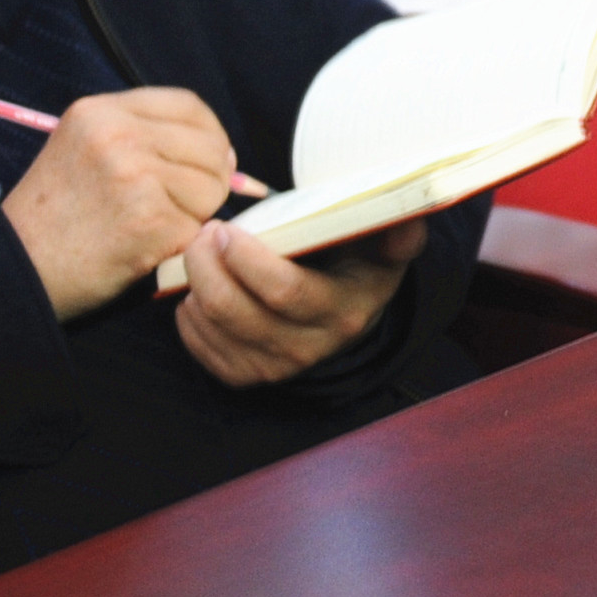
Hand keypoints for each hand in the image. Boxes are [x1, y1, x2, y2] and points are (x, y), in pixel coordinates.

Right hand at [2, 88, 251, 318]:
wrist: (12, 268)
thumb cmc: (51, 218)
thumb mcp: (83, 150)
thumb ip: (142, 137)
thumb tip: (225, 153)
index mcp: (101, 112)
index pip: (189, 105)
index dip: (210, 133)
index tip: (210, 159)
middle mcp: (119, 135)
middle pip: (210, 146)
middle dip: (209, 179)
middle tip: (180, 205)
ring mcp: (135, 175)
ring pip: (210, 188)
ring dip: (195, 214)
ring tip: (153, 226)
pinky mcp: (149, 220)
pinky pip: (196, 227)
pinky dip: (179, 243)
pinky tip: (145, 248)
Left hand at [174, 218, 427, 389]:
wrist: (353, 311)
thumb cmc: (362, 264)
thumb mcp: (388, 245)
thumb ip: (399, 232)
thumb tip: (407, 221)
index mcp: (344, 311)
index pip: (285, 292)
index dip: (247, 260)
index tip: (227, 229)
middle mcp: (311, 347)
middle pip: (238, 312)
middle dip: (207, 268)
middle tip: (204, 234)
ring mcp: (278, 368)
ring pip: (216, 329)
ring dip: (195, 287)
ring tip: (199, 253)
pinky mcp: (249, 376)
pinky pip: (203, 352)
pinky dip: (189, 320)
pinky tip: (196, 290)